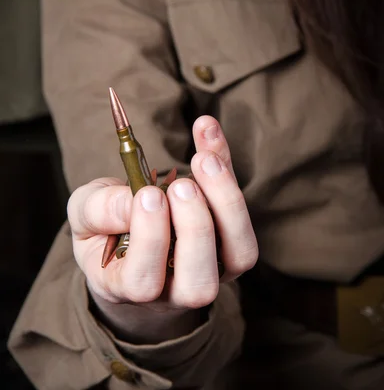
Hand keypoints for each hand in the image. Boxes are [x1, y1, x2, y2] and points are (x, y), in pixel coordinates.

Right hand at [66, 116, 257, 342]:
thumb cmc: (105, 231)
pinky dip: (231, 180)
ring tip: (204, 162)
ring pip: (238, 256)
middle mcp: (176, 292)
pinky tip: (209, 144)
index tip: (148, 193)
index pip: (144, 282)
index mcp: (130, 289)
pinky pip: (245, 223)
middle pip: (199, 283)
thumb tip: (135, 199)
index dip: (150, 238)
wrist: (133, 238)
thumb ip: (100, 210)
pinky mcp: (234, 250)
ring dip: (227, 206)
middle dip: (194, 227)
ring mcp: (213, 273)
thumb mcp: (85, 218)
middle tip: (181, 185)